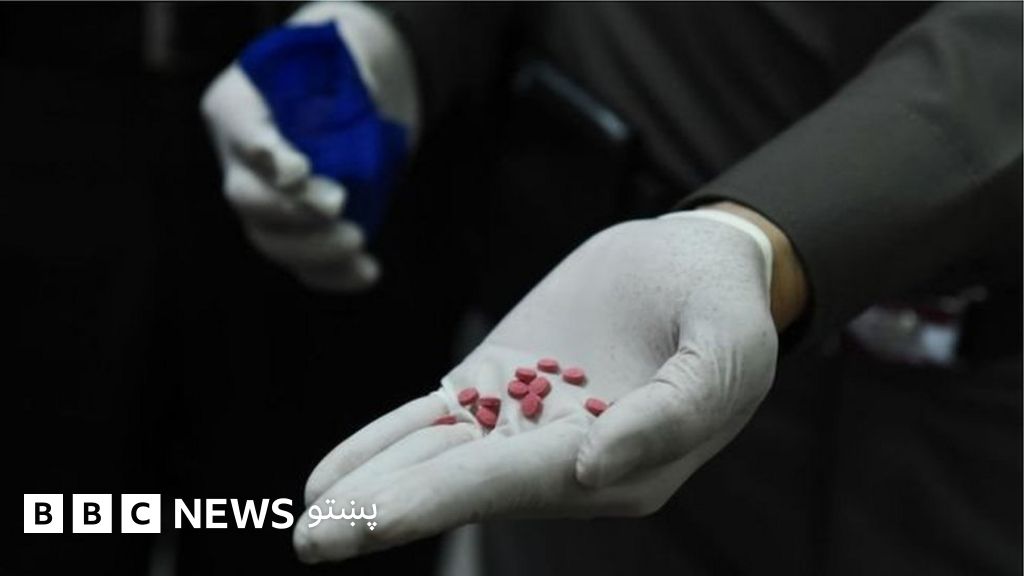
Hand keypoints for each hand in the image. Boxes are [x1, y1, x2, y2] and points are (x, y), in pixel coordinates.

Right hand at [200, 2, 418, 290]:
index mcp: (238, 105)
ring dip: (314, 249)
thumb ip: (351, 79)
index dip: (266, 156)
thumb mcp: (346, 56)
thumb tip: (367, 102)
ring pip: (270, 240)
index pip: (240, 132)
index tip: (300, 171)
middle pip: (246, 197)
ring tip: (358, 241)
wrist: (354, 94)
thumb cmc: (341, 68)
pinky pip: (302, 265)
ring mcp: (262, 203)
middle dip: (292, 210)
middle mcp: (239, 160)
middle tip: (338, 206)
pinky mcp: (295, 232)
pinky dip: (333, 274)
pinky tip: (367, 272)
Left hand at [294, 210, 793, 562]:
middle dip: (388, 512)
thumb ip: (672, 412)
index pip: (519, 484)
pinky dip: (381, 442)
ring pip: (436, 456)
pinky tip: (333, 474)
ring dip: (371, 486)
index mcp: (620, 464)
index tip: (376, 518)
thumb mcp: (726, 348)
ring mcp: (523, 420)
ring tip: (308, 517)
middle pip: (462, 485)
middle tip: (314, 541)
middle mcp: (562, 457)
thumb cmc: (724, 306)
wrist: (692, 258)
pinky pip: (432, 417)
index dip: (443, 500)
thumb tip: (591, 469)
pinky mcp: (498, 382)